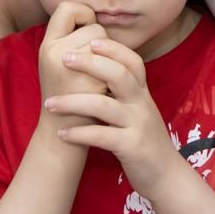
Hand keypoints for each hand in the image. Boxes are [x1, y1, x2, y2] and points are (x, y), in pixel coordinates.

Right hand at [37, 1, 108, 107]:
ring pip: (106, 43)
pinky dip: (113, 73)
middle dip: (101, 43)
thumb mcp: (58, 62)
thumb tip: (93, 18)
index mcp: (47, 45)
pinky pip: (112, 62)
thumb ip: (71, 39)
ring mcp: (71, 68)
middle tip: (94, 65)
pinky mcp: (88, 82)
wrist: (63, 132)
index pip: (67, 8)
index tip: (86, 33)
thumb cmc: (66, 94)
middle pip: (94, 27)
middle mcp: (54, 52)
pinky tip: (104, 88)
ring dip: (109, 58)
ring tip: (97, 77)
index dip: (82, 14)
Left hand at [45, 36, 181, 198]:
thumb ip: (122, 90)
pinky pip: (102, 136)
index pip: (132, 61)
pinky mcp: (132, 147)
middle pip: (119, 74)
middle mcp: (142, 104)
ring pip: (104, 105)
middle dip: (90, 64)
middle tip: (65, 58)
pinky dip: (80, 133)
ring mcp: (138, 124)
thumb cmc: (142, 137)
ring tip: (49, 103)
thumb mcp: (138, 109)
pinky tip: (63, 134)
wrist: (165, 175)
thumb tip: (96, 66)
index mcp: (142, 92)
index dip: (113, 48)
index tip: (90, 39)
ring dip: (73, 102)